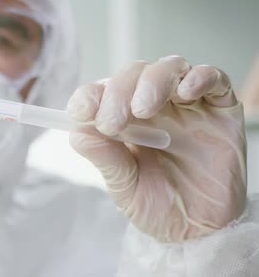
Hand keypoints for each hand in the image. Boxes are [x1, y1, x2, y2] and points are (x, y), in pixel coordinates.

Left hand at [67, 56, 245, 242]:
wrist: (199, 230)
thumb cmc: (157, 205)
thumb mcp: (125, 186)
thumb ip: (105, 157)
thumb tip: (77, 131)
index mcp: (123, 118)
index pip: (102, 91)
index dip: (89, 95)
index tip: (79, 112)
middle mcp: (154, 105)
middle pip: (133, 74)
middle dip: (118, 92)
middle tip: (111, 122)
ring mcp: (187, 104)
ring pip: (169, 67)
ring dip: (152, 82)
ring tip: (142, 110)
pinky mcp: (220, 110)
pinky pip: (214, 79)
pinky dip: (199, 77)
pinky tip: (186, 93)